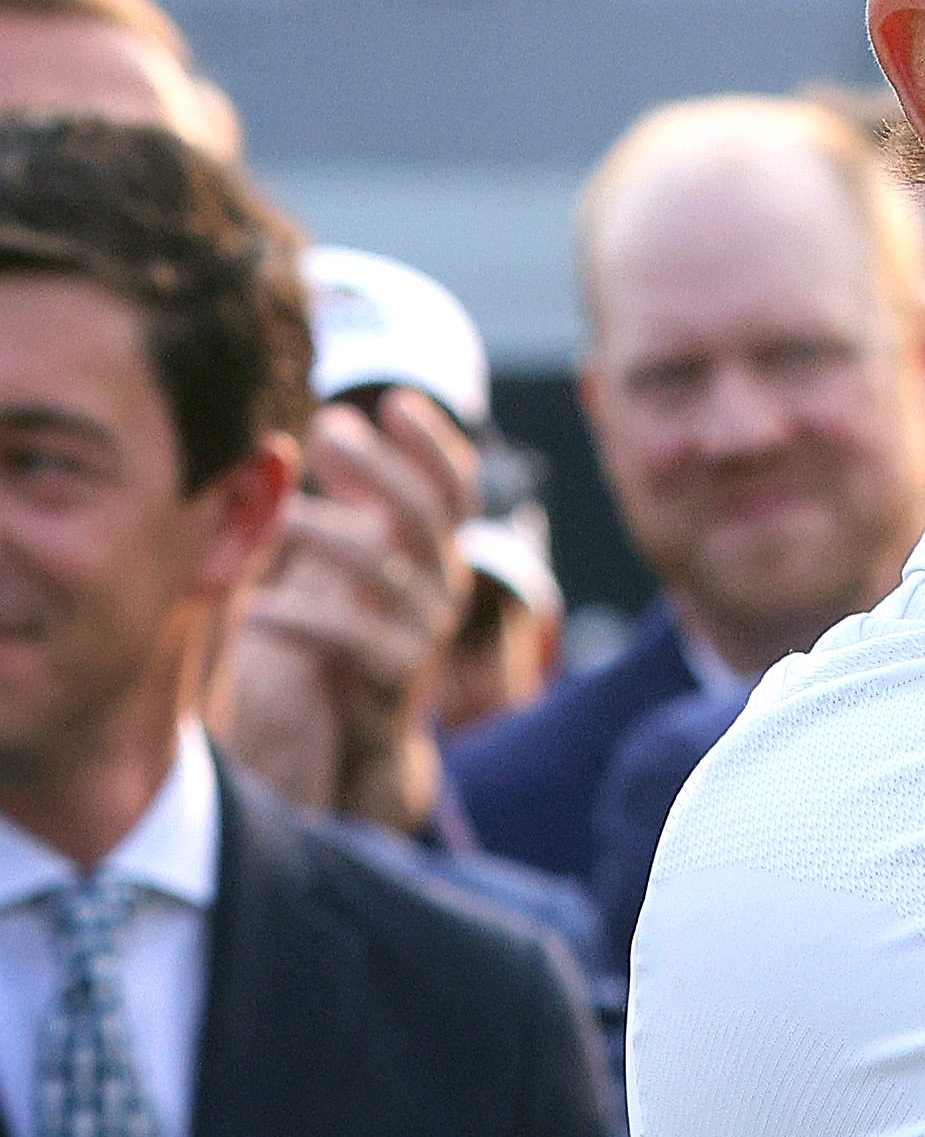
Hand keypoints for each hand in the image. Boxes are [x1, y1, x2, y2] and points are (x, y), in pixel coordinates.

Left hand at [225, 391, 473, 830]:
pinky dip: (298, 617)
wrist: (366, 733)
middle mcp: (443, 583)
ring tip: (273, 517)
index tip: (395, 403)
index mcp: (438, 551)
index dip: (434, 443)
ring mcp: (423, 629)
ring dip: (322, 534)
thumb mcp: (364, 558)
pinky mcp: (393, 674)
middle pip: (426, 511)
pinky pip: (346, 636)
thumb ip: (357, 503)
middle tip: (328, 428)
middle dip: (380, 465)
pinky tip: (255, 608)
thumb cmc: (353, 629)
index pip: (456, 485)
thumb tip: (331, 426)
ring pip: (381, 568)